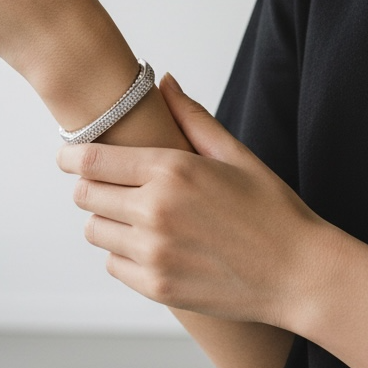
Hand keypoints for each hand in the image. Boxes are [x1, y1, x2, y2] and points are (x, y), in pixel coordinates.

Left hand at [57, 73, 329, 329]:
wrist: (300, 275)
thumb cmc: (273, 211)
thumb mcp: (236, 154)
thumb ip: (192, 117)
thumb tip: (164, 81)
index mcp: (172, 171)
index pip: (91, 160)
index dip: (71, 156)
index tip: (68, 156)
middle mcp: (155, 211)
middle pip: (85, 195)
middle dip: (93, 188)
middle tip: (115, 187)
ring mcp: (153, 253)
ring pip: (95, 231)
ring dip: (108, 222)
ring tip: (139, 219)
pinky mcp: (157, 287)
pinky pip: (114, 265)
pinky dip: (124, 256)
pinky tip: (155, 248)